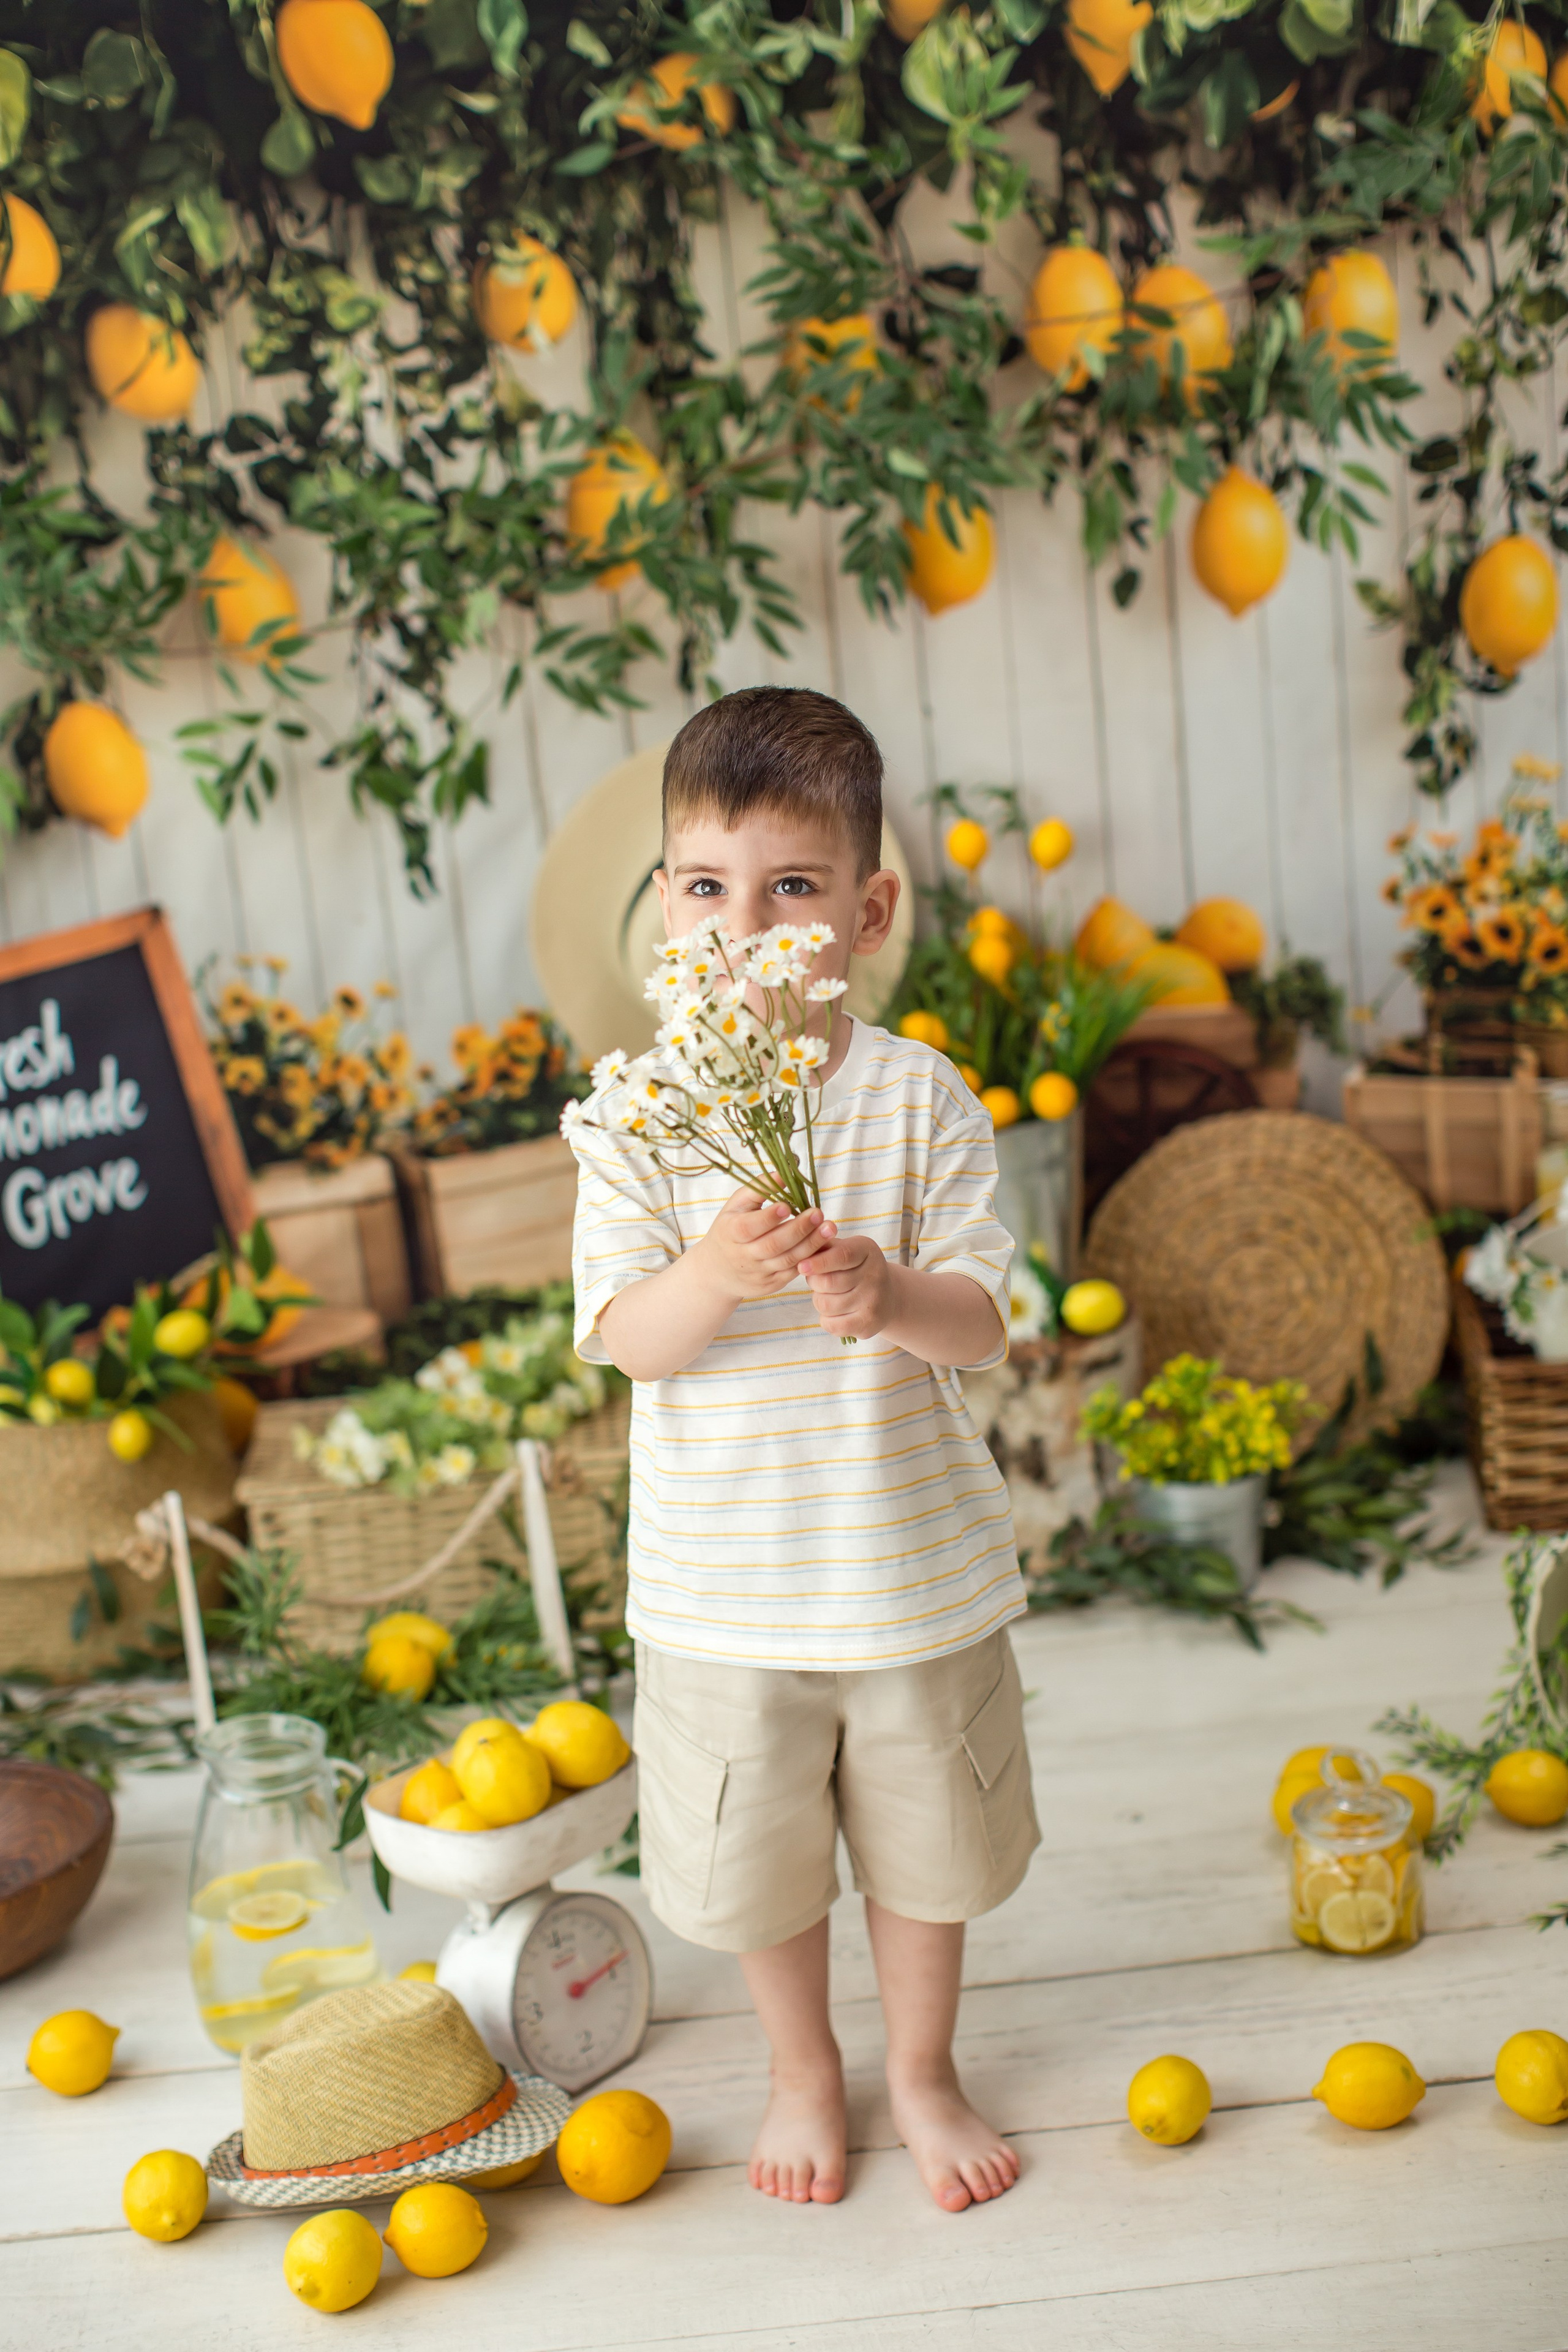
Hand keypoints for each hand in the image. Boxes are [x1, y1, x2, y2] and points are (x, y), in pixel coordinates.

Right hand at [693, 1188, 835, 1307]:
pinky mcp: (771, 1285)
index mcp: (730, 1233)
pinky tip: (823, 1245)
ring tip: (829, 1228)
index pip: (749, 1227)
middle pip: (773, 1245)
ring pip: (787, 1261)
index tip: (787, 1206)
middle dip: (798, 1230)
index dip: (768, 1218)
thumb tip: (784, 1173)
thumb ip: (758, 1188)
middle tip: (818, 1214)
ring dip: (811, 1244)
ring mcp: (758, 1273)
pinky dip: (810, 1259)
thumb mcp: (735, 1206)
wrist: (717, 1271)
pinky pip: (793, 1272)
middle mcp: (743, 1256)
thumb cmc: (729, 1230)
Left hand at [800, 1231, 893, 1340]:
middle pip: (828, 1282)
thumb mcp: (845, 1249)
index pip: (842, 1255)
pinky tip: (835, 1312)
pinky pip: (832, 1325)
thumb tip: (801, 1244)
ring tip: (828, 1296)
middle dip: (814, 1282)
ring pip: (826, 1304)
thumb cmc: (855, 1268)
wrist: (887, 1296)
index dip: (819, 1262)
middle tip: (817, 1281)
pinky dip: (826, 1319)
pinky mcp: (868, 1323)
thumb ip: (824, 1246)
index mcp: (867, 1250)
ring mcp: (873, 1301)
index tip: (801, 1266)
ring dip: (819, 1301)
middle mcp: (875, 1275)